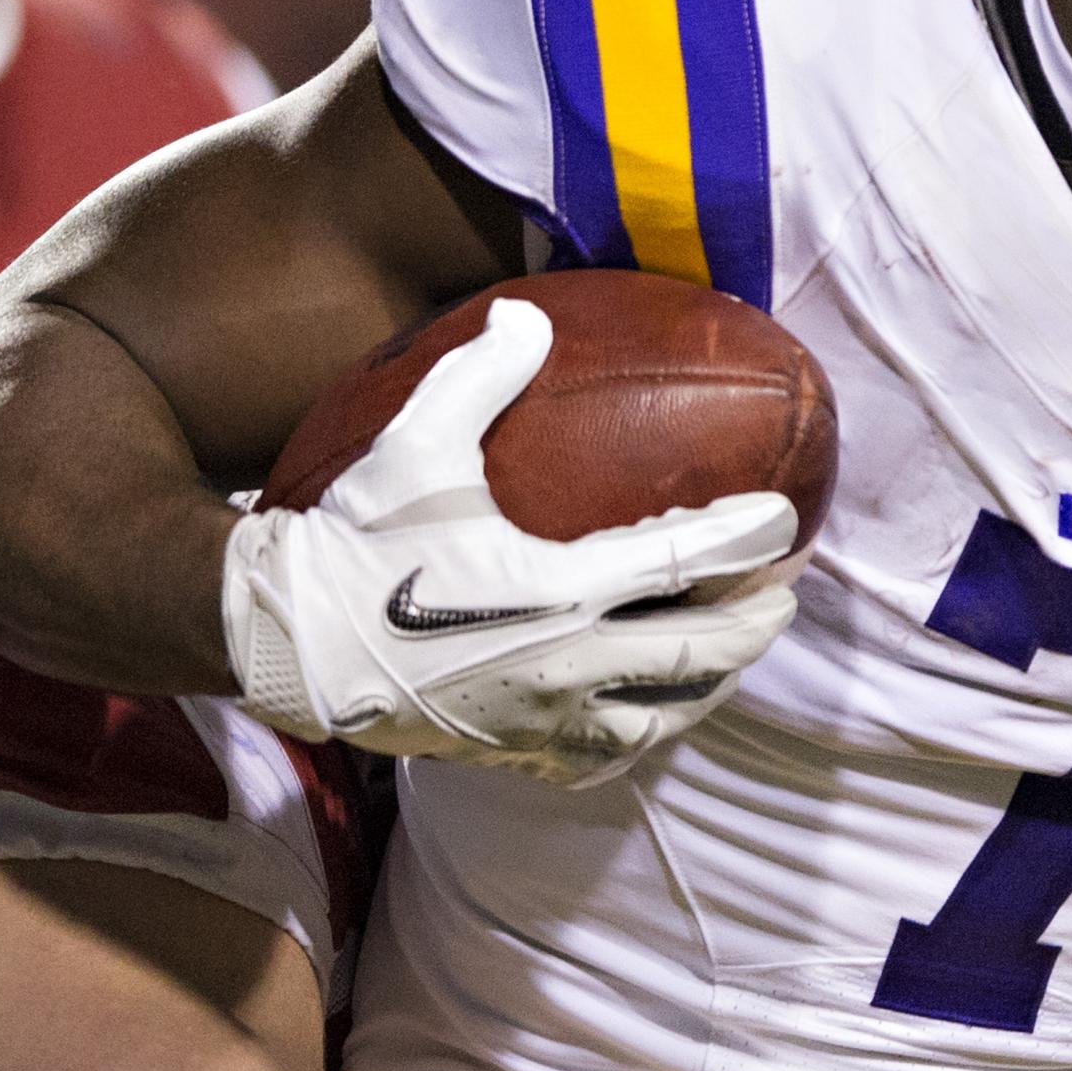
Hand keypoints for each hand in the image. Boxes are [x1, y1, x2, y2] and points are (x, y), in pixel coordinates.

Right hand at [220, 297, 799, 785]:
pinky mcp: (511, 754)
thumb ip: (480, 373)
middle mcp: (566, 666)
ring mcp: (542, 721)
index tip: (786, 520)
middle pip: (698, 654)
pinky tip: (648, 714)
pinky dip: (644, 733)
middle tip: (784, 593)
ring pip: (662, 718)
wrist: (285, 644)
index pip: (682, 563)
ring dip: (709, 686)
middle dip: (754, 625)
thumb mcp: (416, 444)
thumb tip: (529, 312)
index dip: (744, 540)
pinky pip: (604, 758)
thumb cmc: (354, 540)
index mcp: (557, 591)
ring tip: (730, 656)